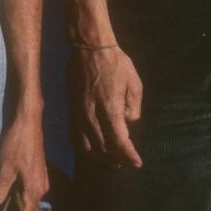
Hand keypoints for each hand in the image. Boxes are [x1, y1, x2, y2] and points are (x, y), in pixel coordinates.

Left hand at [0, 105, 49, 210]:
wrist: (28, 120)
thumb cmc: (16, 144)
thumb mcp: (4, 170)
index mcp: (34, 191)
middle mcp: (42, 189)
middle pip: (26, 208)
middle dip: (12, 210)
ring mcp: (43, 180)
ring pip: (27, 198)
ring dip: (15, 199)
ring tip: (0, 197)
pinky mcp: (40, 173)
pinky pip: (29, 189)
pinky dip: (19, 190)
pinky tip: (8, 184)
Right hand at [68, 45, 143, 168]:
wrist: (88, 48)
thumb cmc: (115, 62)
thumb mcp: (134, 82)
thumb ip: (134, 107)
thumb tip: (128, 122)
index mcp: (109, 109)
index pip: (119, 142)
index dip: (129, 155)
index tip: (137, 162)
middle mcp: (92, 116)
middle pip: (104, 148)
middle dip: (117, 158)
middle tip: (127, 161)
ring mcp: (79, 115)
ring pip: (88, 147)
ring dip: (101, 157)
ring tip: (112, 160)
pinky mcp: (72, 111)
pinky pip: (76, 138)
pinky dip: (86, 149)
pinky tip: (94, 150)